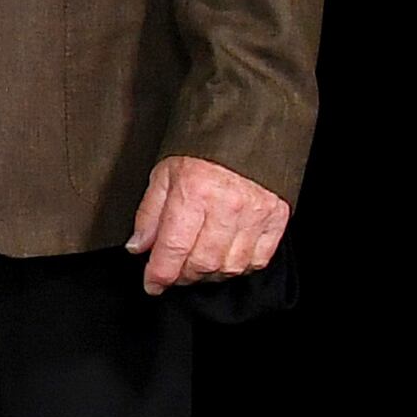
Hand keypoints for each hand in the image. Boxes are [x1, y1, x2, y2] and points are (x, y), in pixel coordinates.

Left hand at [128, 153, 289, 292]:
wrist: (247, 132)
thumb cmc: (201, 153)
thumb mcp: (163, 175)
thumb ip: (149, 214)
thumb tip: (138, 247)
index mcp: (193, 192)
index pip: (173, 247)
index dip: (159, 274)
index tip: (151, 284)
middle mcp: (227, 206)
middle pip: (202, 262)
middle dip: (182, 276)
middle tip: (172, 272)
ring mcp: (256, 214)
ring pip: (230, 266)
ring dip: (209, 275)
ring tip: (196, 265)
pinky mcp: (277, 219)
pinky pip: (258, 260)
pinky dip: (238, 267)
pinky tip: (224, 259)